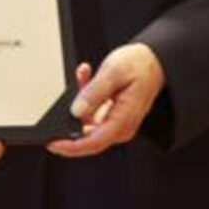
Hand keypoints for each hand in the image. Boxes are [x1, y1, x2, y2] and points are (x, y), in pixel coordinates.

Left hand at [47, 45, 164, 158]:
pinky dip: (85, 97)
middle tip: (65, 98)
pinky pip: (91, 113)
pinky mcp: (112, 116)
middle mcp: (121, 126)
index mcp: (123, 120)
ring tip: (84, 76)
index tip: (54, 143)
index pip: (94, 142)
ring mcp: (116, 122)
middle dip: (72, 117)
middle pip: (87, 135)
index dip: (71, 146)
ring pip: (87, 121)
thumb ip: (94, 92)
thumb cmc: (140, 66)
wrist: (154, 61)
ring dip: (80, 100)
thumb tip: (76, 111)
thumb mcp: (114, 72)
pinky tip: (86, 78)